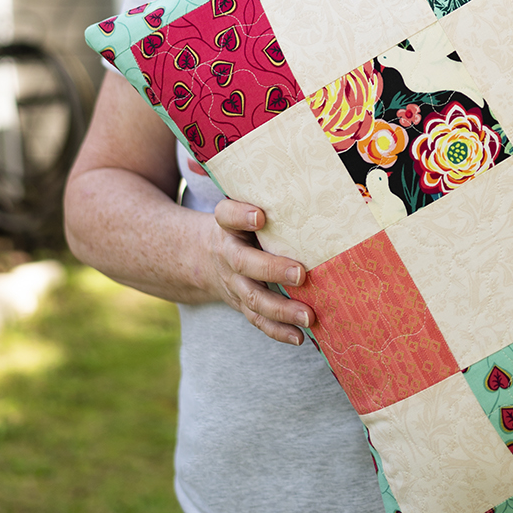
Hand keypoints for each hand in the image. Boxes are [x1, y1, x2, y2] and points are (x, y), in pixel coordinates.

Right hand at [205, 199, 311, 344]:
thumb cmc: (241, 225)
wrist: (203, 256)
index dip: (241, 215)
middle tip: (300, 273)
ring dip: (281, 309)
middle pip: (244, 262)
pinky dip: (278, 331)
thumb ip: (264, 194)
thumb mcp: (243, 205)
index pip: (227, 215)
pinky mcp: (242, 303)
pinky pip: (257, 319)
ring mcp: (234, 283)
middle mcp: (228, 254)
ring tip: (308, 315)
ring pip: (253, 297)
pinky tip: (300, 337)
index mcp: (227, 225)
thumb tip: (296, 176)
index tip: (260, 215)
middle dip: (272, 269)